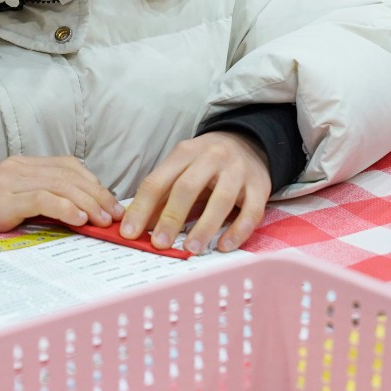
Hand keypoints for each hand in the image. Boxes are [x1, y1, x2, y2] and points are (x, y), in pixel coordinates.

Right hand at [0, 156, 123, 238]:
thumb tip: (87, 214)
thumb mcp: (20, 205)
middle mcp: (18, 167)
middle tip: (115, 215)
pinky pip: (42, 198)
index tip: (112, 203)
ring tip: (102, 220)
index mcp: (24, 164)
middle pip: (68, 174)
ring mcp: (9, 180)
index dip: (94, 183)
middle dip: (97, 194)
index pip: (68, 166)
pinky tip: (79, 219)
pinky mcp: (3, 199)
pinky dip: (65, 207)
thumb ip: (47, 202)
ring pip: (59, 184)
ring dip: (87, 202)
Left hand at [119, 132, 270, 252]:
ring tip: (191, 248)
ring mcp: (238, 171)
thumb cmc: (206, 162)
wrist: (248, 142)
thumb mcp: (181, 168)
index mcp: (185, 152)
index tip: (130, 233)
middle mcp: (212, 158)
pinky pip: (251, 211)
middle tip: (159, 244)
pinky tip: (224, 246)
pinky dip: (237, 231)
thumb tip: (136, 225)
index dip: (142, 208)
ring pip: (221, 200)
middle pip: (188, 187)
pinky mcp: (260, 186)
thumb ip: (161, 195)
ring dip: (204, 227)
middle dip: (171, 218)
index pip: (158, 181)